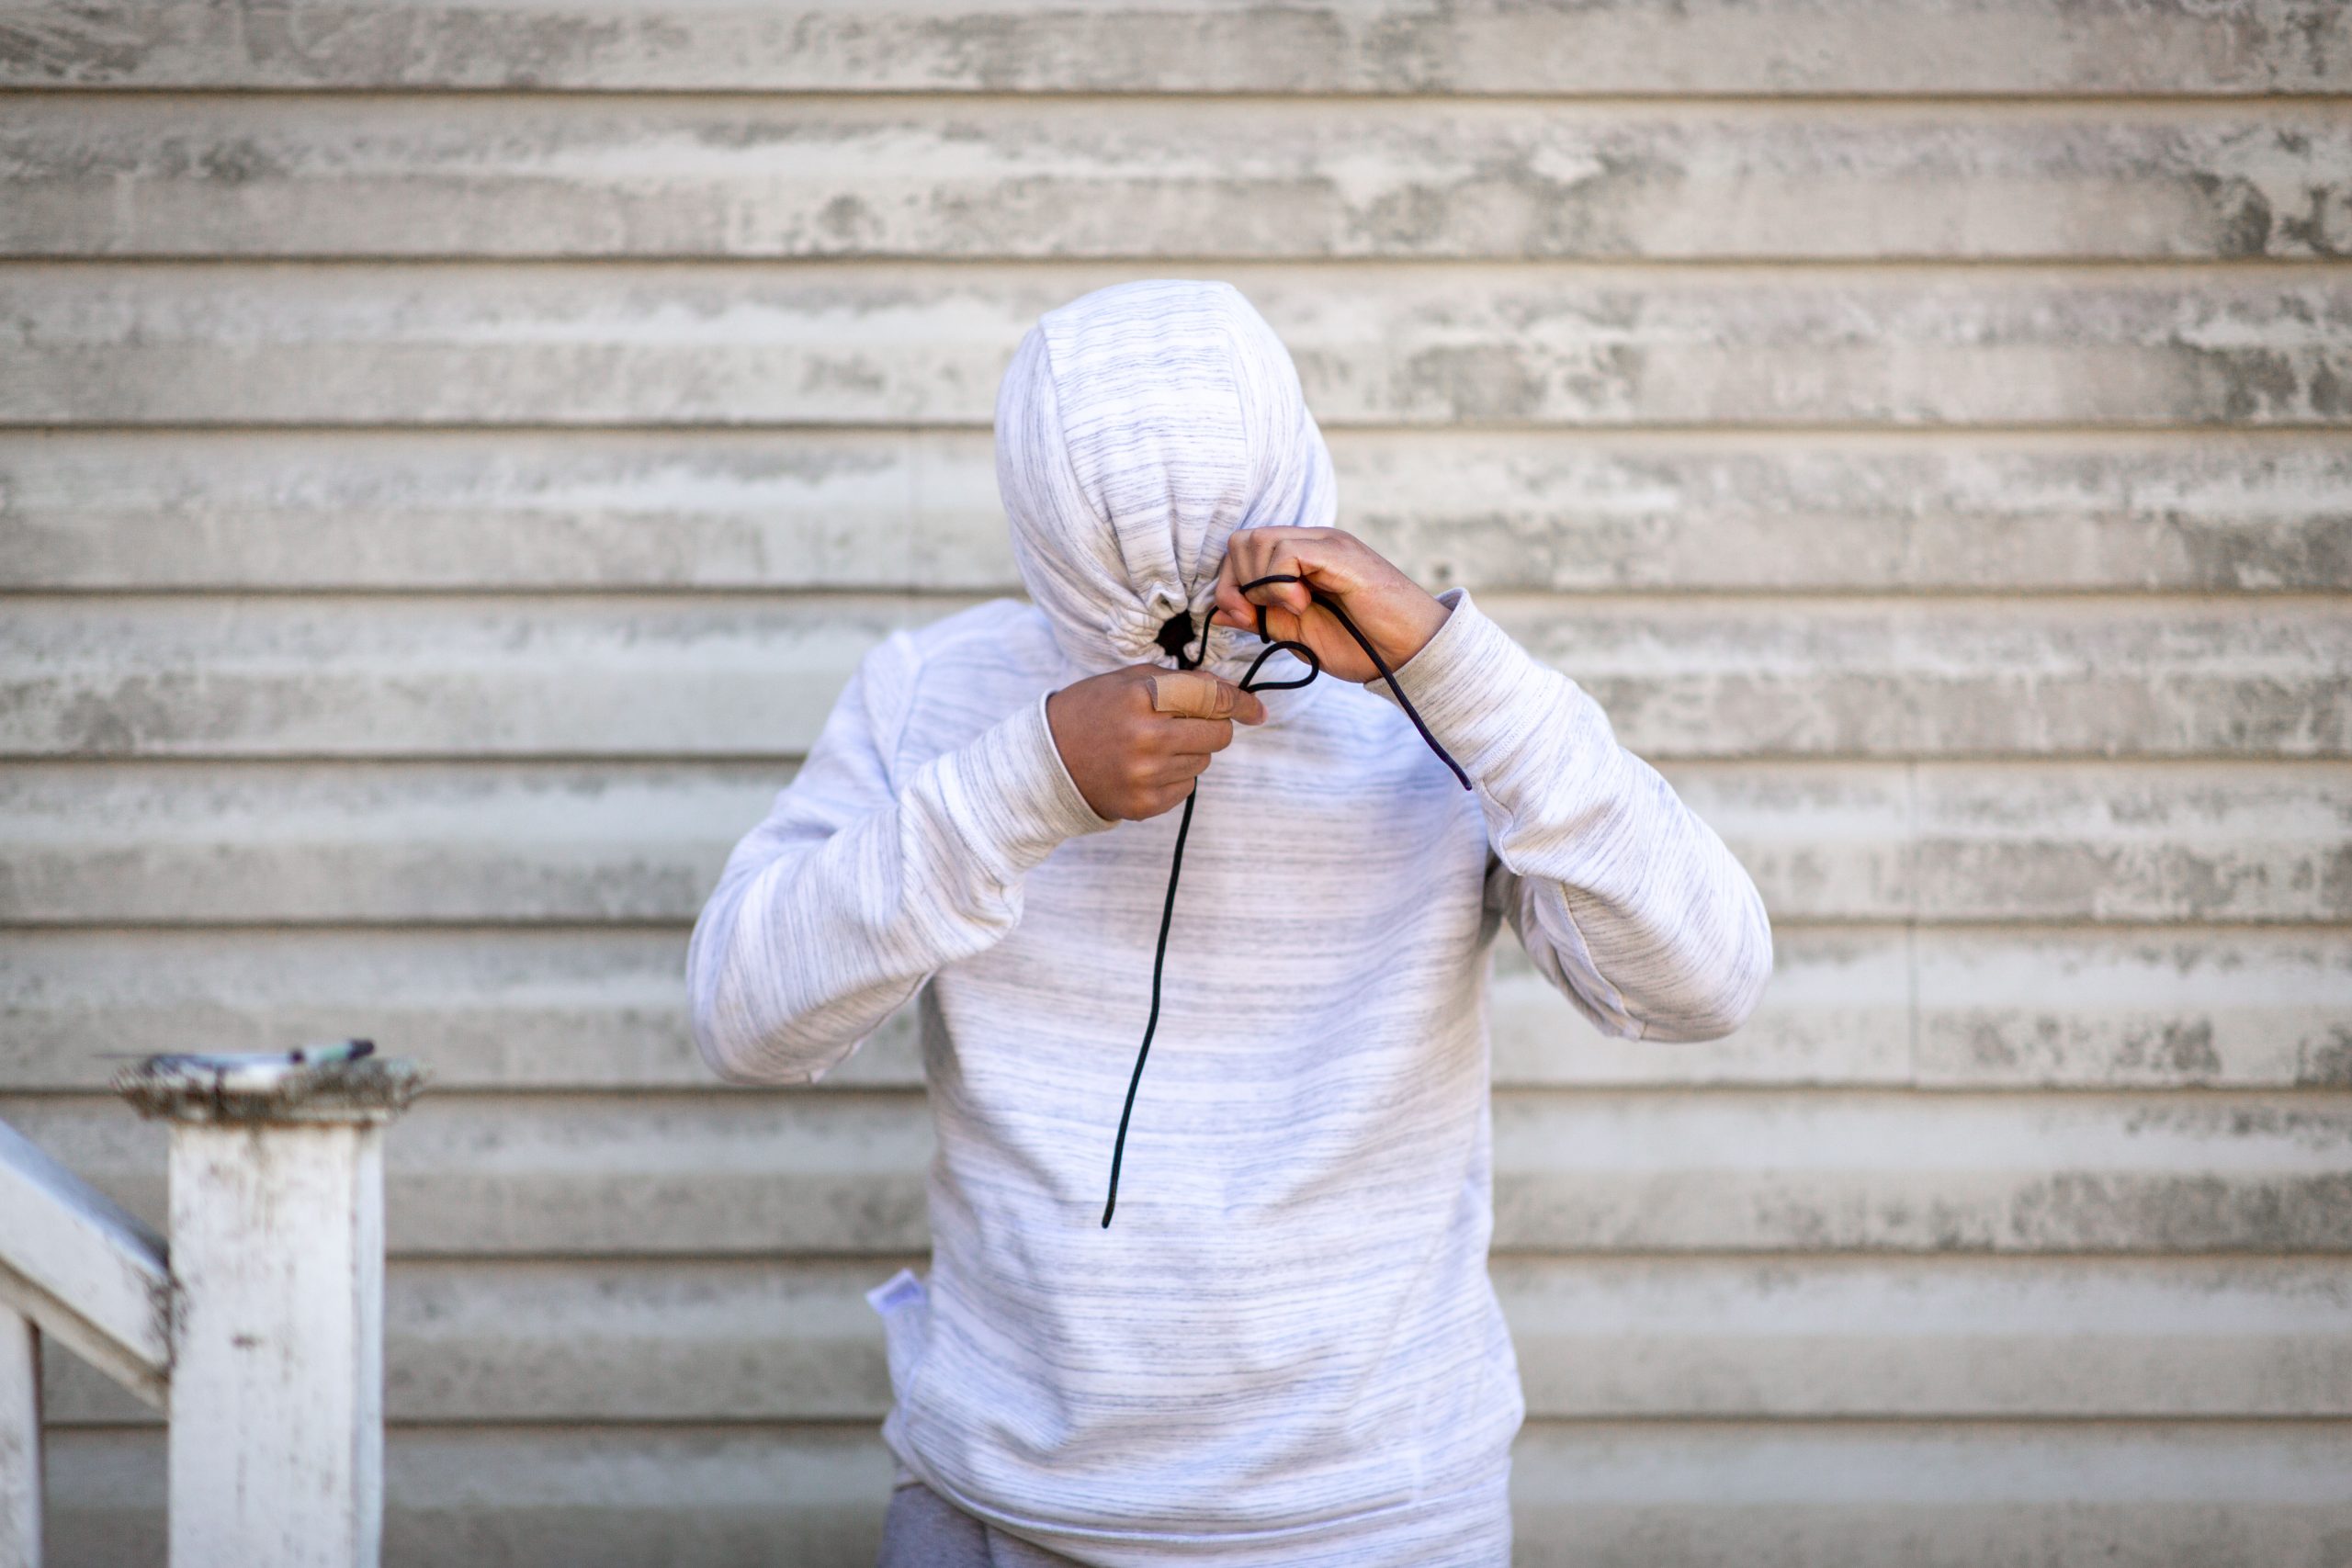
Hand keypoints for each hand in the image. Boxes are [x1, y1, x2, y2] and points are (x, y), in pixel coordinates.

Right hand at [1046, 665, 1266, 820]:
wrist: (1047, 761)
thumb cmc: (1091, 711)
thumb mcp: (1128, 680)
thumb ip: (1180, 682)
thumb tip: (1231, 694)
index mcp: (1141, 698)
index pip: (1211, 697)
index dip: (1240, 702)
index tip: (1257, 710)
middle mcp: (1147, 738)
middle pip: (1218, 734)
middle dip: (1214, 726)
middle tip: (1191, 723)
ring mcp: (1146, 776)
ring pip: (1204, 761)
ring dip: (1191, 750)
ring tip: (1155, 745)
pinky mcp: (1145, 805)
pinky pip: (1187, 788)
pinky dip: (1176, 775)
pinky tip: (1146, 767)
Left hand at [1209, 528, 1448, 684]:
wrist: (1411, 652)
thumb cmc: (1362, 645)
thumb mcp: (1298, 636)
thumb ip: (1262, 619)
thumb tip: (1222, 611)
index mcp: (1299, 560)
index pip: (1242, 551)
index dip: (1229, 585)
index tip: (1245, 619)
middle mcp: (1311, 543)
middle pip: (1244, 540)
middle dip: (1237, 583)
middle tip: (1261, 615)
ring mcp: (1327, 544)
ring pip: (1260, 540)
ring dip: (1261, 583)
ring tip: (1292, 609)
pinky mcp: (1340, 553)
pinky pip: (1287, 551)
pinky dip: (1281, 583)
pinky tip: (1303, 605)